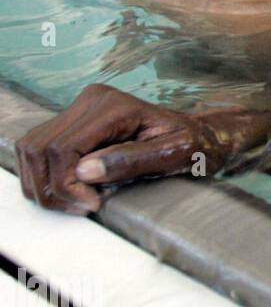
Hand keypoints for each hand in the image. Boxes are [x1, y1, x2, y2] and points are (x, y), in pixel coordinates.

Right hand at [15, 84, 235, 213]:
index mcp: (113, 106)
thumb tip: (85, 171)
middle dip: (53, 187)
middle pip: (40, 149)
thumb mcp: (176, 155)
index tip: (93, 204)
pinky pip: (39, 151)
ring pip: (32, 150)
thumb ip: (132, 160)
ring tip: (80, 201)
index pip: (63, 147)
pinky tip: (75, 190)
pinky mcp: (75, 123)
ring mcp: (80, 109)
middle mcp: (90, 101)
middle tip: (85, 206)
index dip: (67, 183)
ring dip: (45, 184)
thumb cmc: (195, 146)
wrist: (202, 136)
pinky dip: (46, 176)